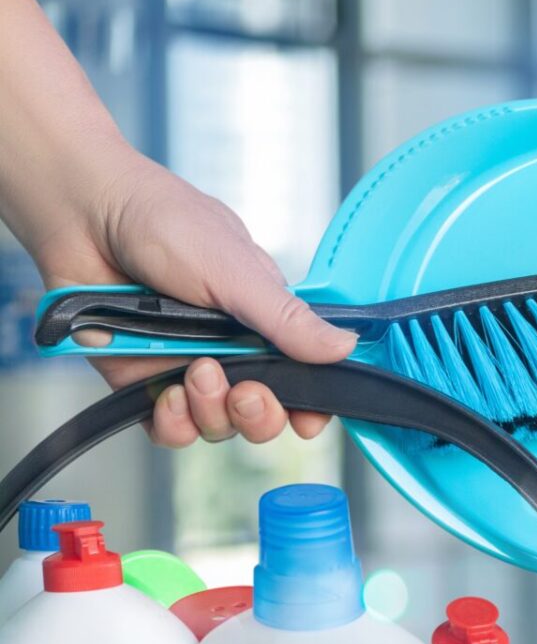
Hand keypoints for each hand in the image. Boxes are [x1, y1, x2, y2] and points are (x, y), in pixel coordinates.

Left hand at [30, 151, 355, 445]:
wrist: (84, 214)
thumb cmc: (163, 223)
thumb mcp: (238, 271)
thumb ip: (288, 319)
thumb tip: (347, 347)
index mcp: (265, 324)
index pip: (303, 382)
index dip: (310, 407)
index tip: (308, 418)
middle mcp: (230, 352)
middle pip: (264, 416)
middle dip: (260, 415)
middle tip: (246, 391)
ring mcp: (186, 370)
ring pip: (219, 426)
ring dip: (212, 412)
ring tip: (194, 373)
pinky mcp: (141, 384)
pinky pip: (170, 429)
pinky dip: (173, 423)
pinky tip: (168, 396)